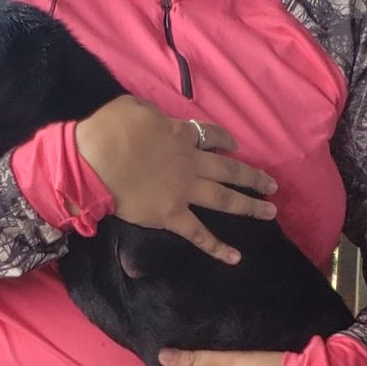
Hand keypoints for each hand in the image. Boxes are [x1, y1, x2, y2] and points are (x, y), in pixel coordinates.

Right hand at [76, 98, 276, 262]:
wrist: (94, 160)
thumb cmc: (109, 129)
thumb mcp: (136, 108)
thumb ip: (154, 115)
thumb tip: (157, 121)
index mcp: (181, 136)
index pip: (210, 136)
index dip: (224, 141)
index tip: (234, 145)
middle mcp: (190, 164)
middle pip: (229, 170)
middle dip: (252, 177)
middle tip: (272, 185)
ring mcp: (184, 191)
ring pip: (224, 199)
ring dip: (250, 206)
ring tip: (270, 211)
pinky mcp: (171, 215)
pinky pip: (198, 234)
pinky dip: (216, 247)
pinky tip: (235, 258)